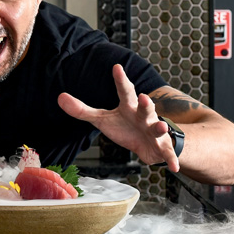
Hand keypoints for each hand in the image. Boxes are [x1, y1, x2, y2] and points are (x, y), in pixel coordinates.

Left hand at [57, 64, 179, 169]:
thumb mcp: (102, 119)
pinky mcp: (161, 147)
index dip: (120, 79)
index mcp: (129, 107)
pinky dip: (171, 159)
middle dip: (146, 103)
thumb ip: (82, 110)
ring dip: (160, 127)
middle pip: (145, 108)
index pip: (125, 91)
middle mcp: (144, 116)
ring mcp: (154, 131)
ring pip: (158, 128)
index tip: (116, 66)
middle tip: (144, 97)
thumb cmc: (125, 127)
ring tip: (162, 126)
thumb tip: (59, 97)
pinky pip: (167, 153)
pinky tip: (174, 167)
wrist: (147, 144)